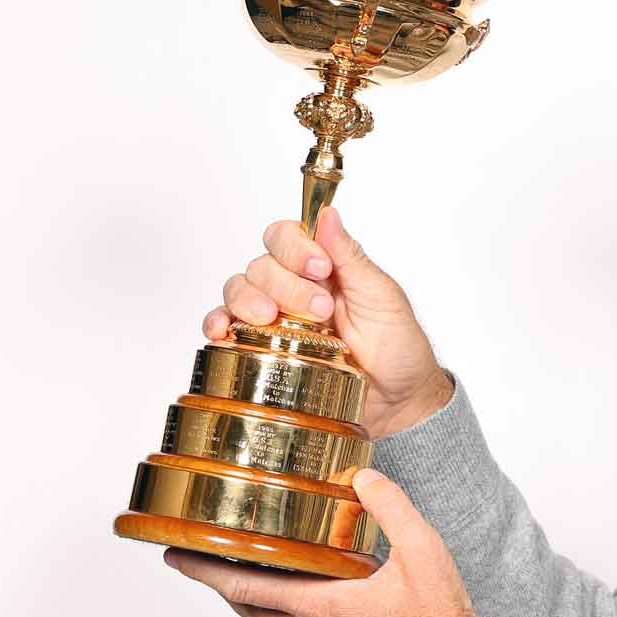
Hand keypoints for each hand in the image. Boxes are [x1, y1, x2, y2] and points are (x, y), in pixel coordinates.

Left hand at [164, 468, 491, 616]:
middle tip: (202, 559)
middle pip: (250, 610)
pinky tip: (315, 608)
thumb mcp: (423, 551)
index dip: (205, 570)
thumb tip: (363, 476)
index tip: (176, 556)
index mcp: (321, 607)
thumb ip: (390, 507)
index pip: (245, 588)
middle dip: (223, 582)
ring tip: (264, 577)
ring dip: (263, 604)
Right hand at [202, 206, 453, 436]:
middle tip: (320, 311)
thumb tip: (327, 214)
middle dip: (285, 284)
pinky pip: (226, 328)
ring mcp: (276, 319)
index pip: (288, 237)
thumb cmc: (398, 348)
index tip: (320, 268)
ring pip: (238, 290)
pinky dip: (218, 324)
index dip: (295, 247)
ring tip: (271, 319)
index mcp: (323, 268)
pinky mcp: (262, 351)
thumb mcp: (382, 297)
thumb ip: (350, 256)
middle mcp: (294, 289)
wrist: (399, 402)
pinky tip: (224, 331)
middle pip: (261, 265)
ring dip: (249, 301)